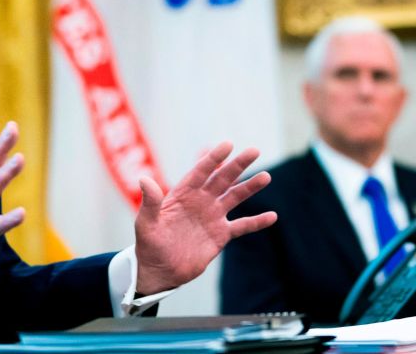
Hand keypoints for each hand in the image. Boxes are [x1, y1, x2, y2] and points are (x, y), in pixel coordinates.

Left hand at [133, 142, 275, 294]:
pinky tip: (272, 216)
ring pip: (235, 197)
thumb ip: (150, 202)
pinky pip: (242, 226)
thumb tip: (143, 179)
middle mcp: (201, 201)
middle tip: (254, 151)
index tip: (227, 144)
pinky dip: (256, 222)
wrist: (160, 271)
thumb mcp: (146, 223)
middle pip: (222, 179)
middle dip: (237, 165)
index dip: (213, 158)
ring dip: (250, 187)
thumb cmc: (149, 245)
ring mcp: (212, 217)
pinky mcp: (221, 235)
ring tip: (266, 176)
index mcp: (183, 194)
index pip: (201, 171)